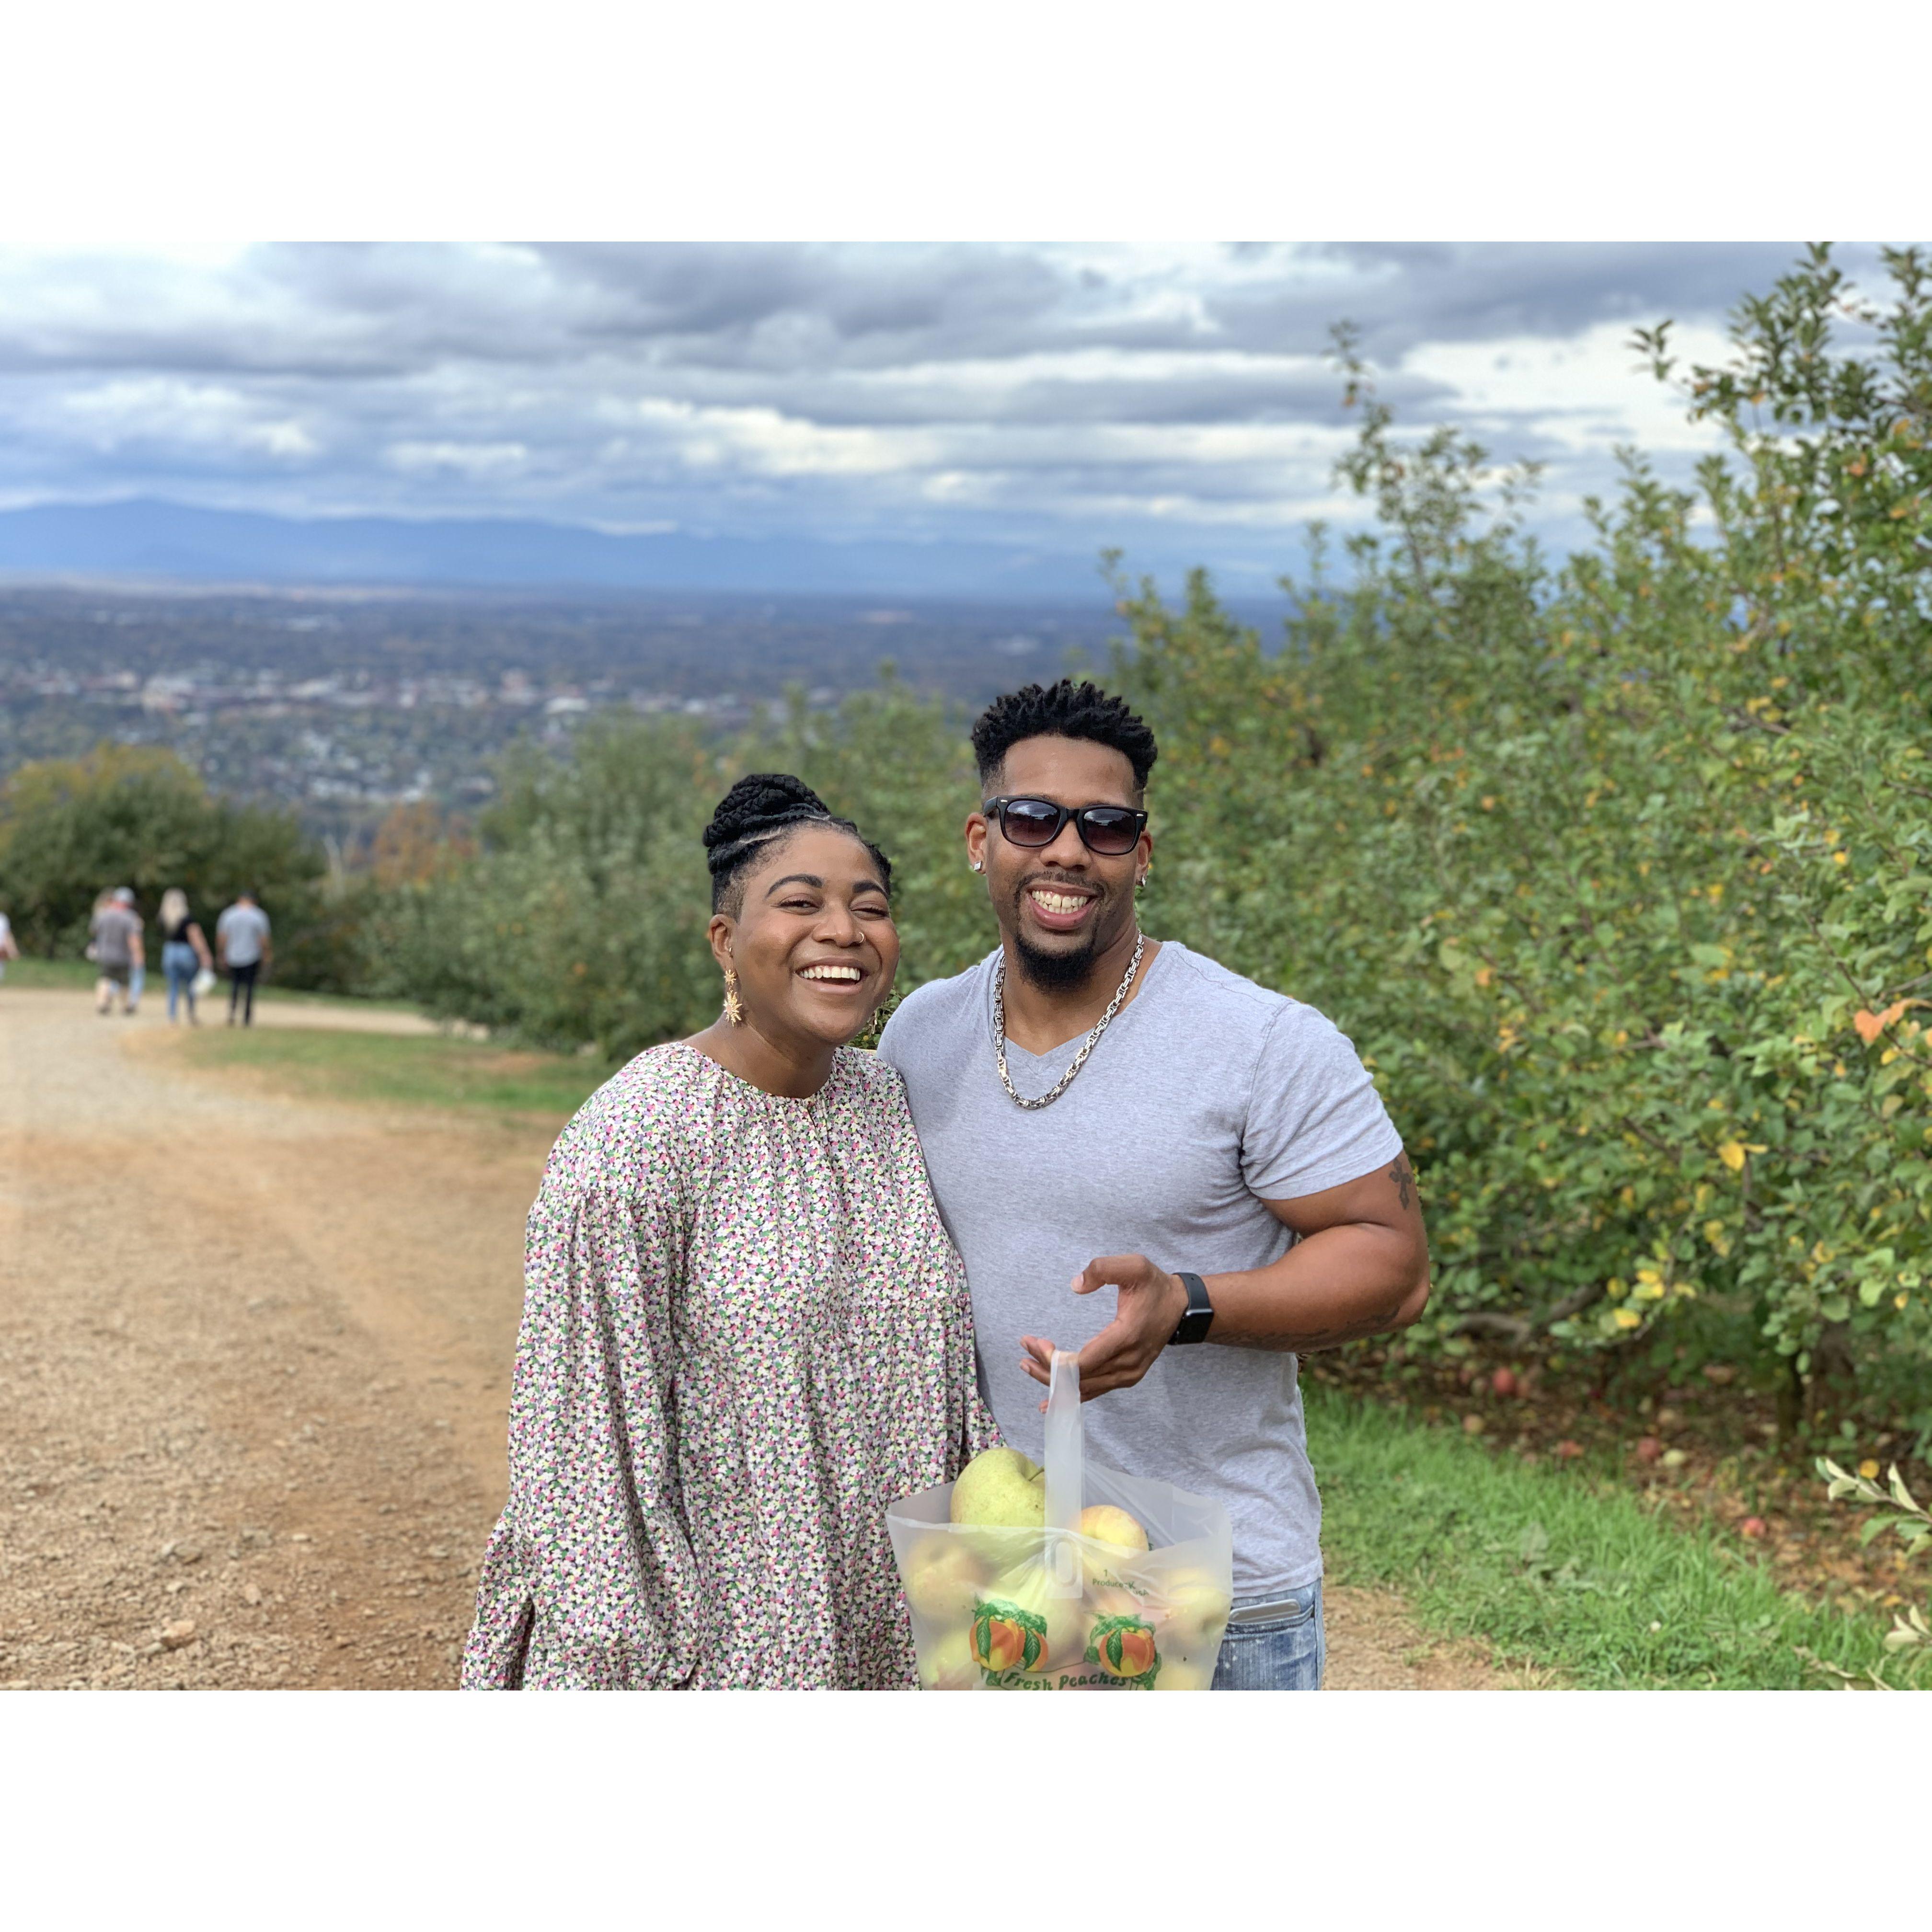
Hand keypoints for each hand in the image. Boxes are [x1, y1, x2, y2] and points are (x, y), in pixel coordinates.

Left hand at [1019, 1254, 1190, 1402]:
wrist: (1181, 1308)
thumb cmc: (1155, 1286)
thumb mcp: (1134, 1266)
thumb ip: (1103, 1269)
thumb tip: (1076, 1285)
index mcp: (1127, 1336)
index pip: (1083, 1361)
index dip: (1054, 1360)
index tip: (1033, 1342)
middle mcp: (1128, 1362)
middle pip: (1080, 1379)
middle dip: (1046, 1369)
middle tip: (1024, 1351)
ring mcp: (1129, 1374)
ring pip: (1085, 1388)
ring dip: (1054, 1381)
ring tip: (1027, 1365)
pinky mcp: (1127, 1377)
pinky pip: (1095, 1390)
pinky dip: (1072, 1394)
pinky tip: (1050, 1400)